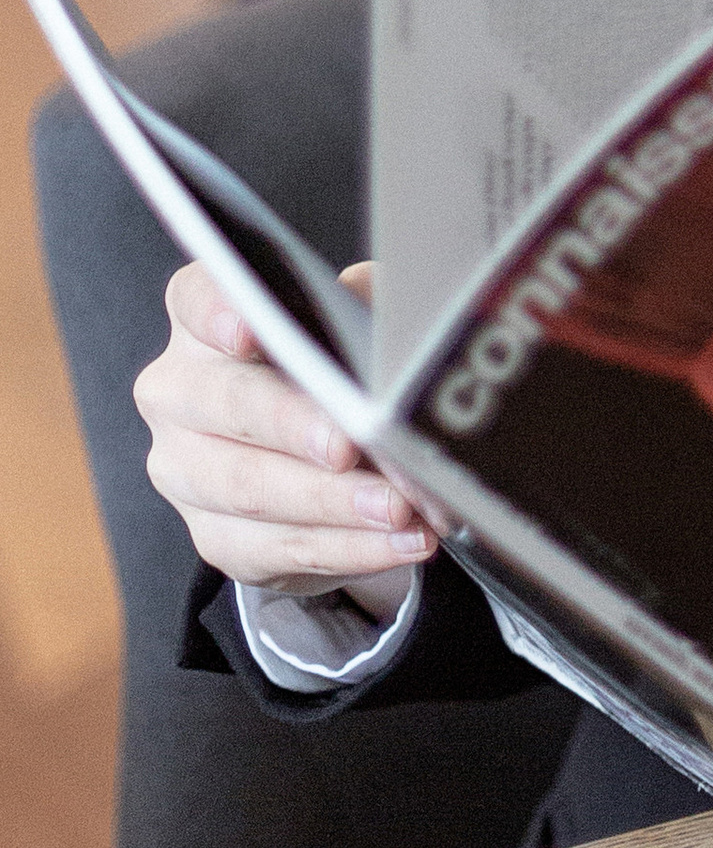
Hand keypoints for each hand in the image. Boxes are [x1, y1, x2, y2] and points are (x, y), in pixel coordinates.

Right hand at [135, 261, 435, 611]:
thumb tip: (382, 325)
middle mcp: (179, 392)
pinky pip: (277, 548)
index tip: (250, 330)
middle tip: (349, 442)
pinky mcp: (216, 537)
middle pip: (223, 402)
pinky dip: (346, 547)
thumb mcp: (356, 322)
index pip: (195, 299)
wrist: (322, 455)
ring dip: (330, 501)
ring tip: (397, 507)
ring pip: (248, 487)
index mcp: (202, 320)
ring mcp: (186, 470)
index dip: (217, 311)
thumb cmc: (334, 367)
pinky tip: (397, 542)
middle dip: (291, 424)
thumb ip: (363, 306)